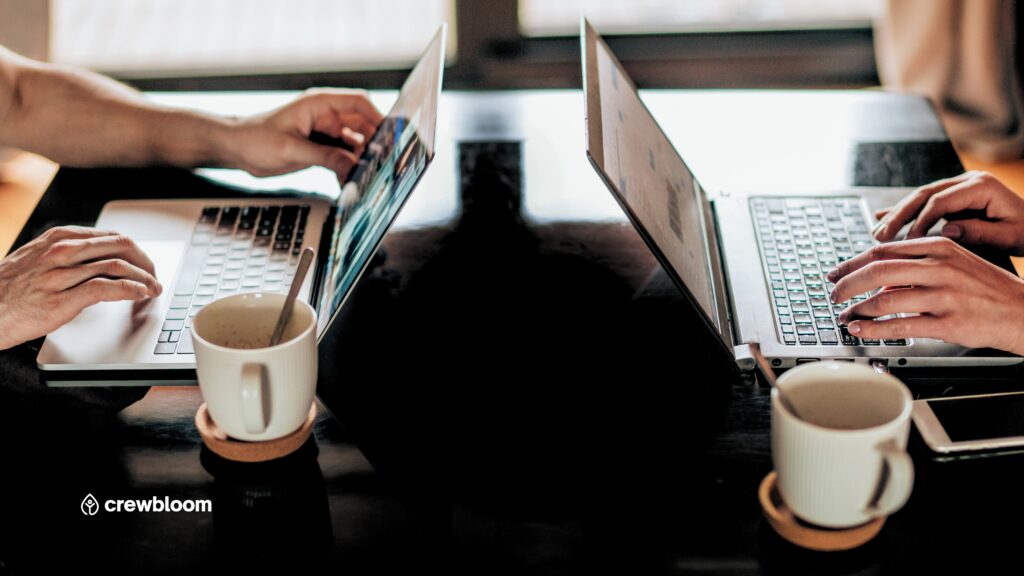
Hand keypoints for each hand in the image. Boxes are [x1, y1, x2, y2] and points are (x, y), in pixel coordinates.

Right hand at [0, 226, 161, 349]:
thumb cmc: (10, 289)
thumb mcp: (38, 259)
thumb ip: (69, 254)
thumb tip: (102, 258)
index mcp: (59, 238)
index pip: (111, 236)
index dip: (136, 250)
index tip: (146, 263)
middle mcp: (61, 251)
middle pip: (120, 246)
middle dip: (146, 261)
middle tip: (155, 276)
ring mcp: (62, 274)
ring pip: (117, 266)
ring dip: (144, 278)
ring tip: (153, 289)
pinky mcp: (62, 299)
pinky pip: (107, 289)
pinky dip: (131, 290)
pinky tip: (140, 295)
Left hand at [229, 89, 383, 180]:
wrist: (236, 149)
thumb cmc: (255, 139)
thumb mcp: (291, 149)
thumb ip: (325, 157)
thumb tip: (353, 165)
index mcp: (320, 105)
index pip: (359, 103)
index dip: (378, 117)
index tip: (390, 136)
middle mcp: (326, 117)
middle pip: (363, 126)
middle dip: (373, 144)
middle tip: (380, 163)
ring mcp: (324, 134)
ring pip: (355, 145)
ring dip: (360, 161)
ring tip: (362, 177)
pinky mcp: (320, 149)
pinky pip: (343, 158)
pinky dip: (347, 170)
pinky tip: (346, 183)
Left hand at [826, 237, 1023, 353]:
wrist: (1022, 310)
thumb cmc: (986, 288)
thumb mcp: (954, 262)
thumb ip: (917, 264)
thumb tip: (879, 276)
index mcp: (938, 247)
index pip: (882, 251)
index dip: (852, 263)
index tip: (836, 273)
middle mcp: (940, 267)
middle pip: (877, 270)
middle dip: (847, 284)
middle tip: (833, 294)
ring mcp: (944, 295)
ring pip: (884, 299)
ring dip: (857, 309)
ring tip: (845, 316)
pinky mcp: (947, 322)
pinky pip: (900, 325)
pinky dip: (873, 329)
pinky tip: (860, 330)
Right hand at [873, 171, 1023, 253]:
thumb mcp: (1010, 236)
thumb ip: (979, 232)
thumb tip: (946, 230)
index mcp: (982, 186)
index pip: (940, 201)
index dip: (920, 221)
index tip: (908, 242)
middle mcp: (967, 181)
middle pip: (923, 195)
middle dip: (899, 216)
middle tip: (880, 236)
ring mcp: (959, 187)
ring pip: (919, 198)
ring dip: (896, 215)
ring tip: (877, 233)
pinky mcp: (954, 198)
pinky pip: (924, 203)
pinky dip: (904, 212)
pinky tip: (882, 217)